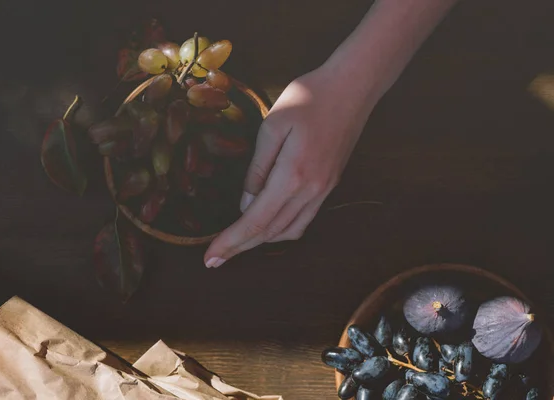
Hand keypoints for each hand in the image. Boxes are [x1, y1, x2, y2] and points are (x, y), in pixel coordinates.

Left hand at [203, 64, 374, 267]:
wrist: (353, 87)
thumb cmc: (308, 97)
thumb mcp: (272, 126)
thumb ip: (257, 169)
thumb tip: (245, 204)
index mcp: (293, 176)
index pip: (255, 221)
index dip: (230, 242)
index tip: (210, 258)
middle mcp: (311, 191)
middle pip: (271, 232)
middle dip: (240, 248)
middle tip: (214, 260)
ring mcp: (324, 191)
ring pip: (289, 230)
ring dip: (260, 241)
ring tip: (236, 244)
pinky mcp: (330, 185)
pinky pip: (303, 220)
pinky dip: (282, 230)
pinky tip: (268, 226)